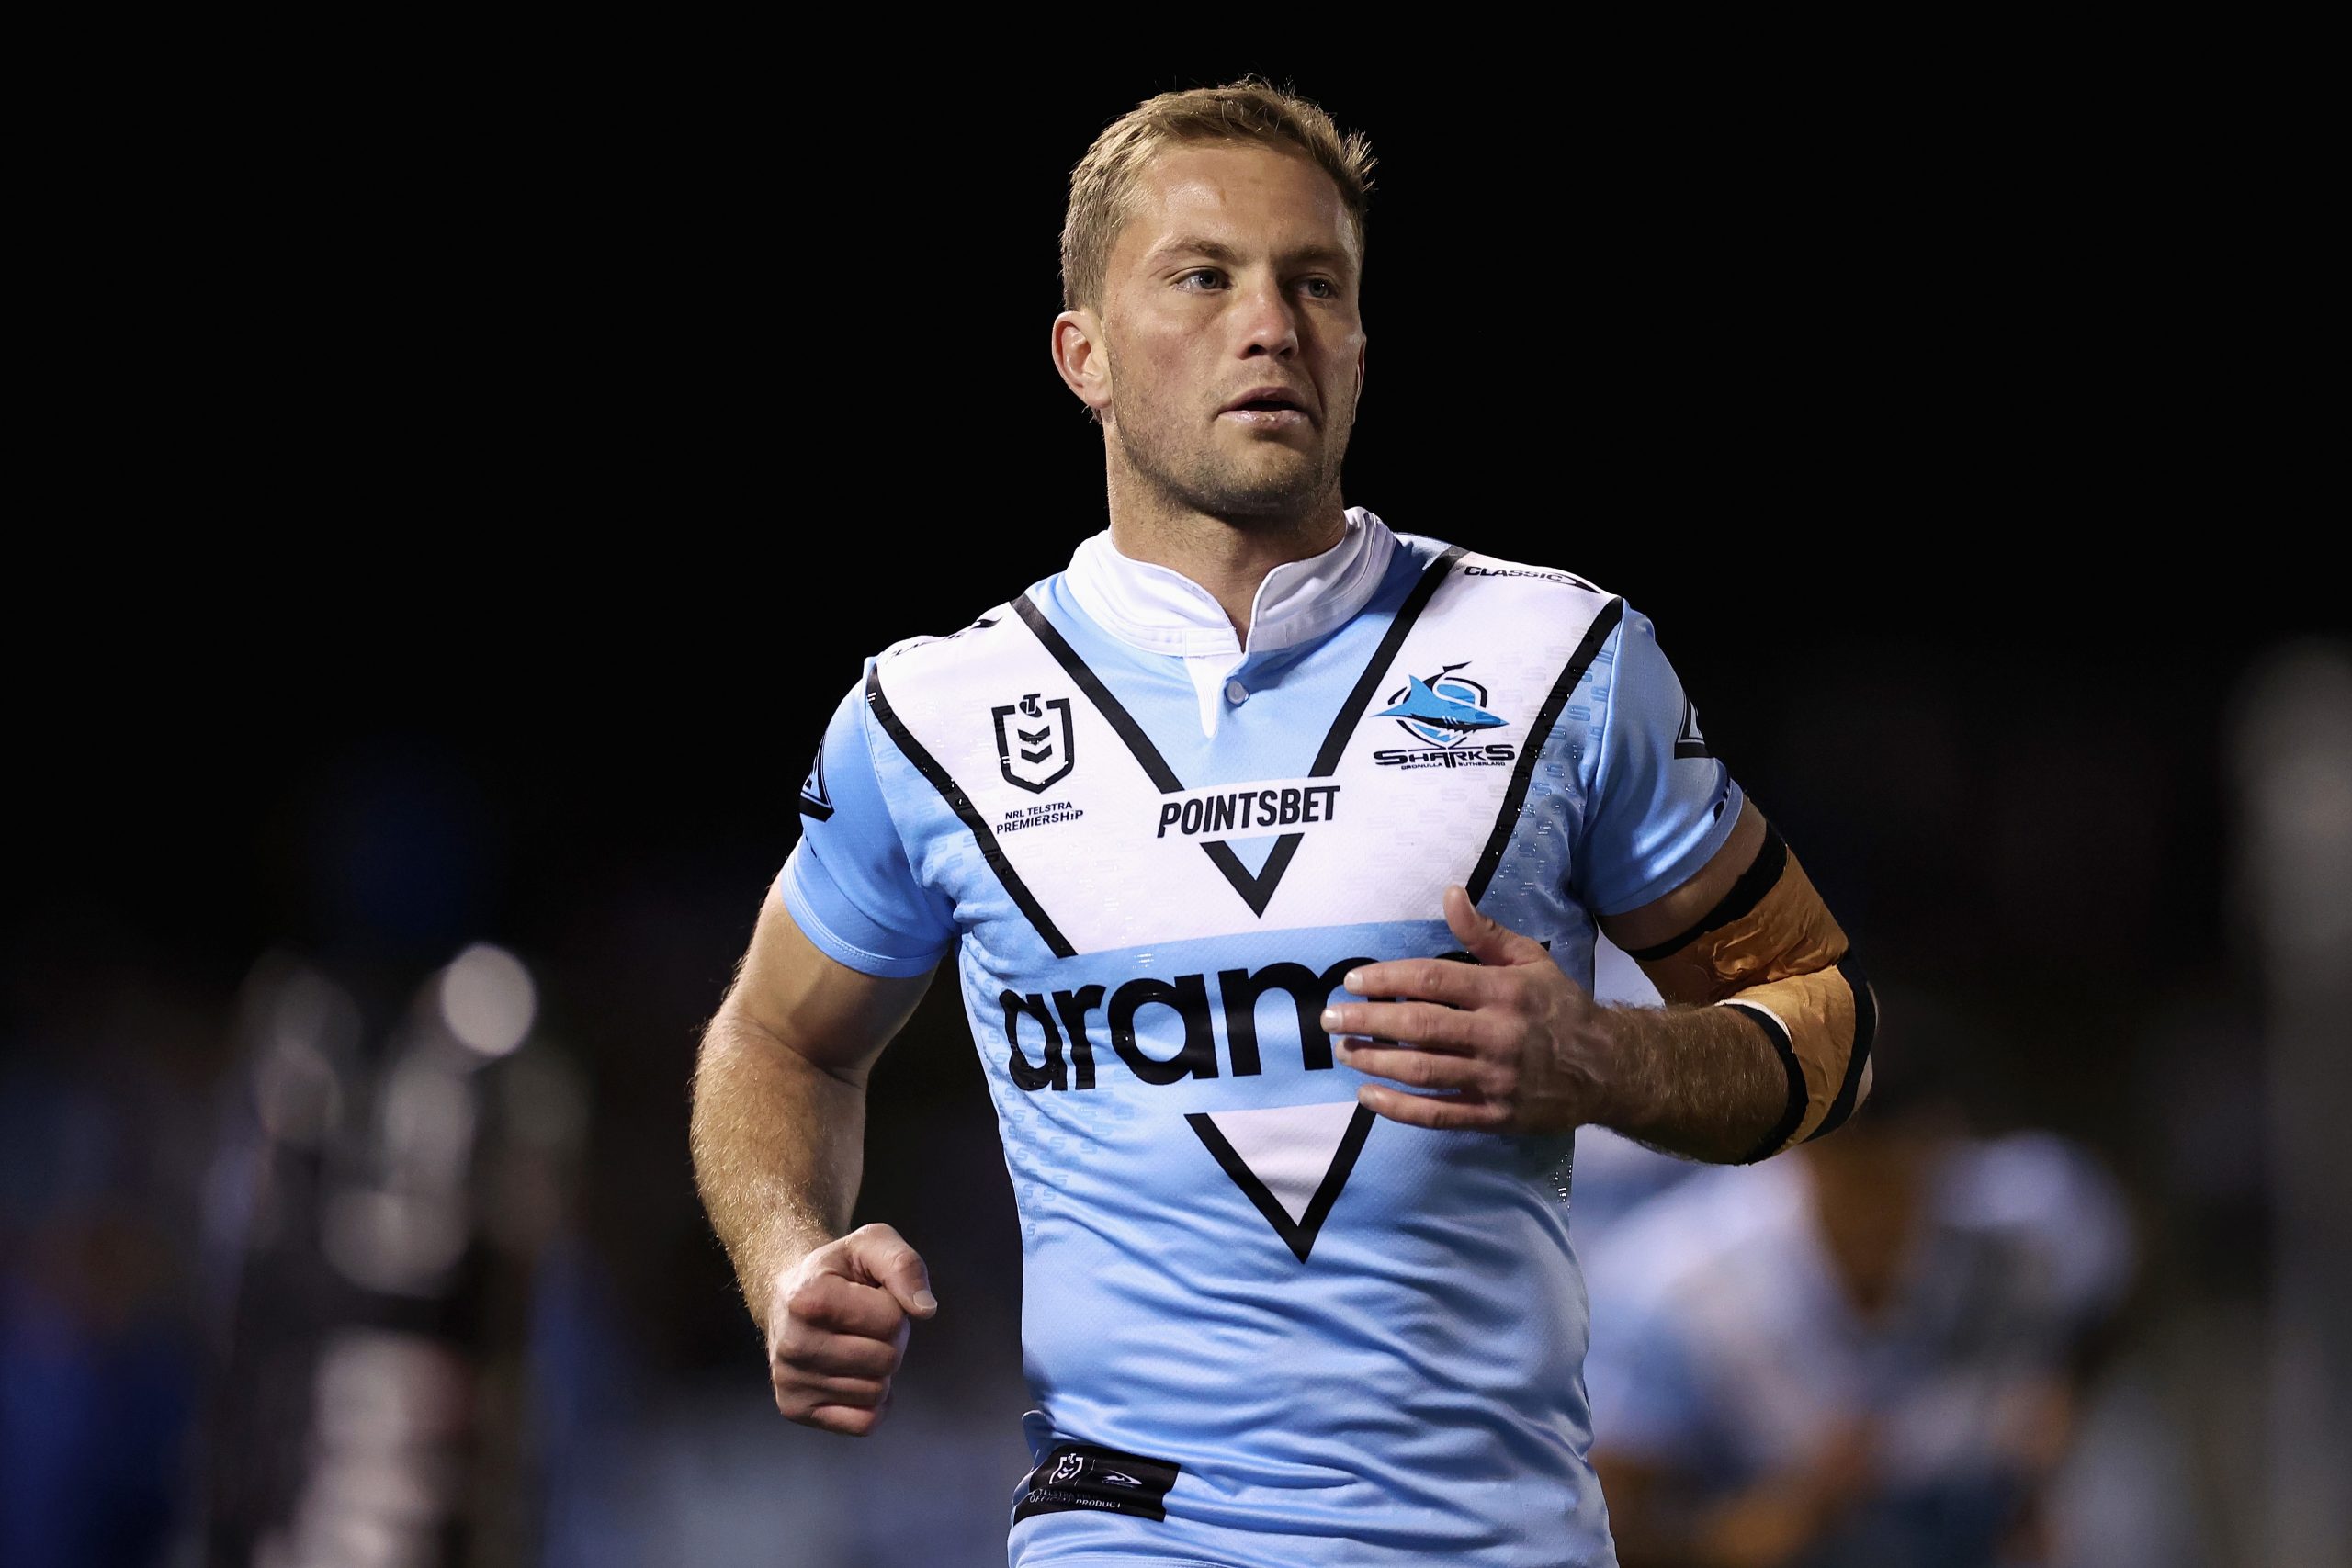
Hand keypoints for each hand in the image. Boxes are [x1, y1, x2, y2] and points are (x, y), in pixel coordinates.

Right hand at [767, 1222, 936, 1435]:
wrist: (788, 1294)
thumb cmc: (838, 1270)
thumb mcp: (872, 1244)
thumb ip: (904, 1265)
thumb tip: (926, 1309)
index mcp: (809, 1299)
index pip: (892, 1321)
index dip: (893, 1307)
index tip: (869, 1296)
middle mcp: (793, 1344)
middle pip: (887, 1360)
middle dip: (890, 1340)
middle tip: (863, 1324)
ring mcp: (790, 1381)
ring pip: (877, 1392)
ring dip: (878, 1370)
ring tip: (852, 1344)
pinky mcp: (794, 1409)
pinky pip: (863, 1423)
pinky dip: (870, 1403)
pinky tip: (852, 1376)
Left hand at [1322, 885, 1615, 1134]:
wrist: (1608, 1069)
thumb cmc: (1560, 1007)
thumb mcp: (1531, 961)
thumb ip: (1485, 933)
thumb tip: (1450, 893)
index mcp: (1505, 991)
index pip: (1434, 979)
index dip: (1388, 979)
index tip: (1353, 981)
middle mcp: (1498, 1034)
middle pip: (1420, 1025)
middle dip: (1368, 1020)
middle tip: (1330, 1018)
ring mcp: (1496, 1079)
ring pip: (1424, 1070)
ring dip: (1376, 1062)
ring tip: (1344, 1050)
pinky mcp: (1495, 1115)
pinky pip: (1439, 1114)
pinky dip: (1399, 1109)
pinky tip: (1367, 1097)